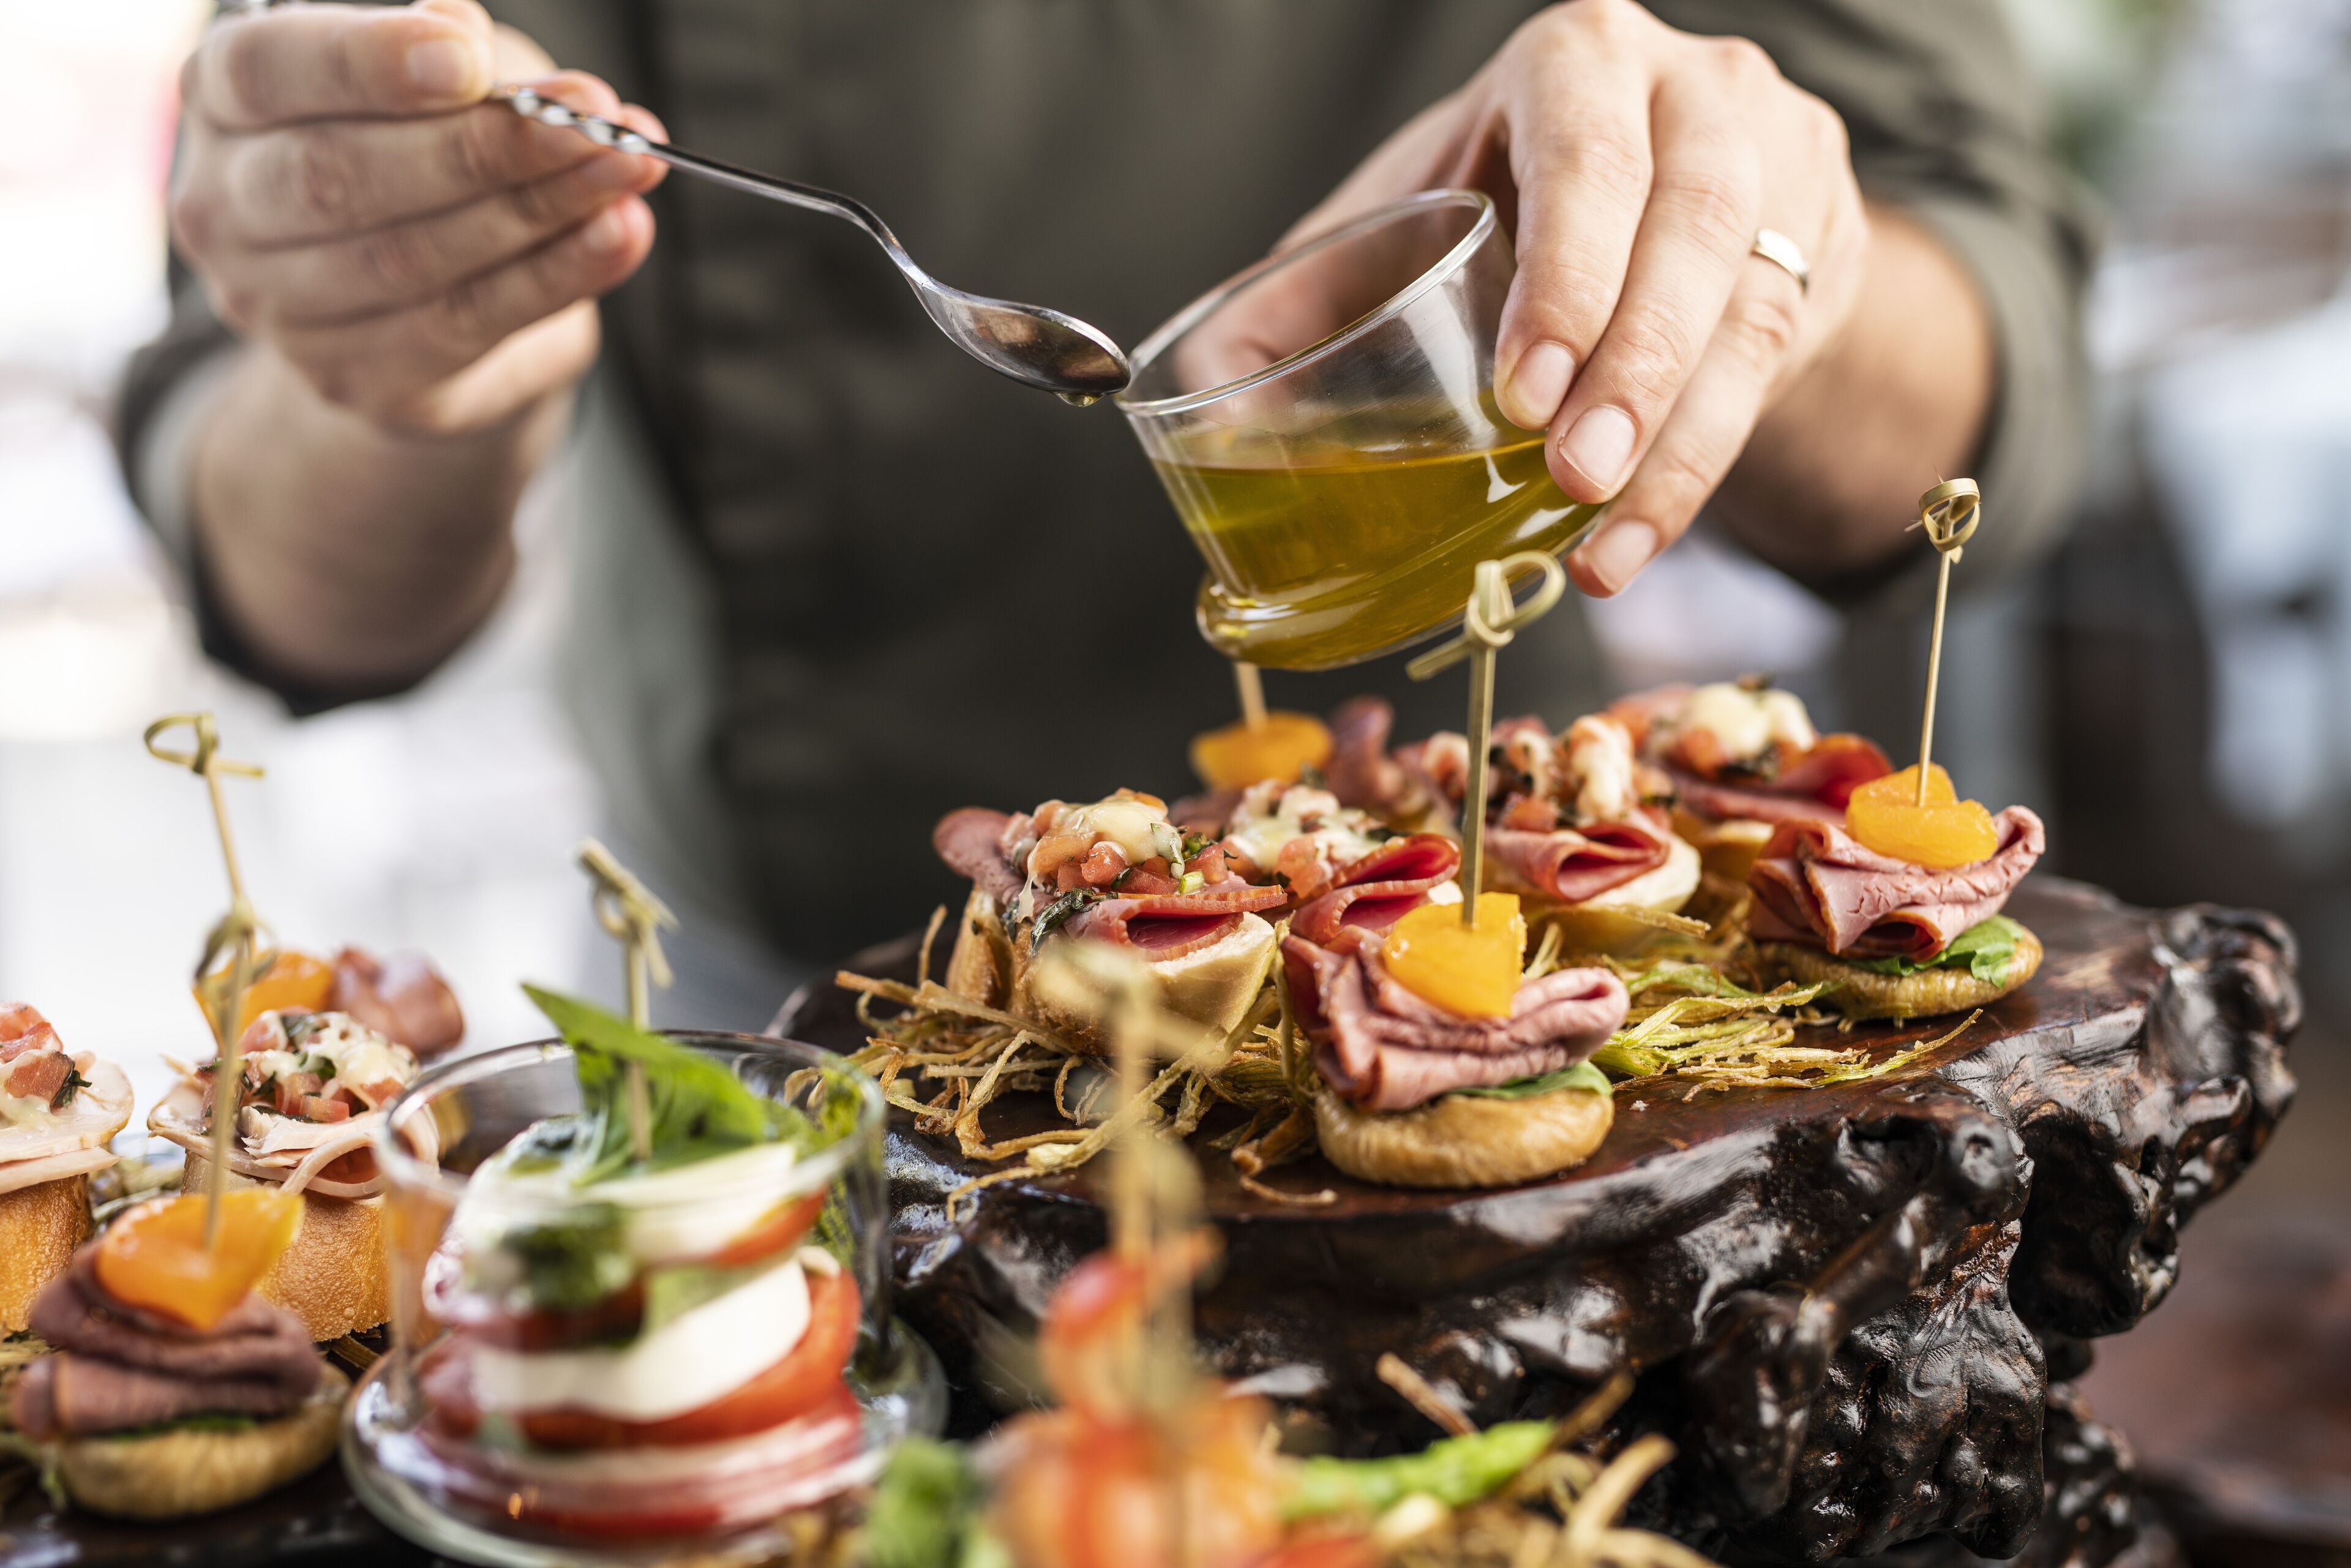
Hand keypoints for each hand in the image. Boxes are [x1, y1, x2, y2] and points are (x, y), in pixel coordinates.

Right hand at [170, 0, 664, 435]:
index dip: (366, 62)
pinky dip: (554, 277)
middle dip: (485, 146)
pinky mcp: (356, 380)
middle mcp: (227, 209)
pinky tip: (618, 237)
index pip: (267, 71)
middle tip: (592, 122)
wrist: (416, 305)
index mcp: (224, 103)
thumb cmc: (418, 154)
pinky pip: (464, 324)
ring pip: (412, 257)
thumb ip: (454, 60)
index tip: (470, 56)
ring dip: (539, 210)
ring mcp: (281, 308)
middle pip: (343, 174)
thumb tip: (491, 57)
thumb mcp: (432, 82)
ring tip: (627, 171)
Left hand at [1288, 0, 1867, 594]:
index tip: (1522, 394)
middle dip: (1633, 370)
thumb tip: (1200, 389)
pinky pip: (1777, 368)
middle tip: (1570, 479)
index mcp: (1580, 62)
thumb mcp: (1405, 214)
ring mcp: (1784, 164)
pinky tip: (1634, 540)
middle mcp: (1702, 92)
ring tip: (1598, 544)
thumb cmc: (1501, 205)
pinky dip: (1700, 469)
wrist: (1656, 204)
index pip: (1591, 156)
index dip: (1569, 274)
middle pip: (1694, 231)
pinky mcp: (1827, 245)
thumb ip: (1303, 290)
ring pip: (1751, 310)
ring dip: (1674, 443)